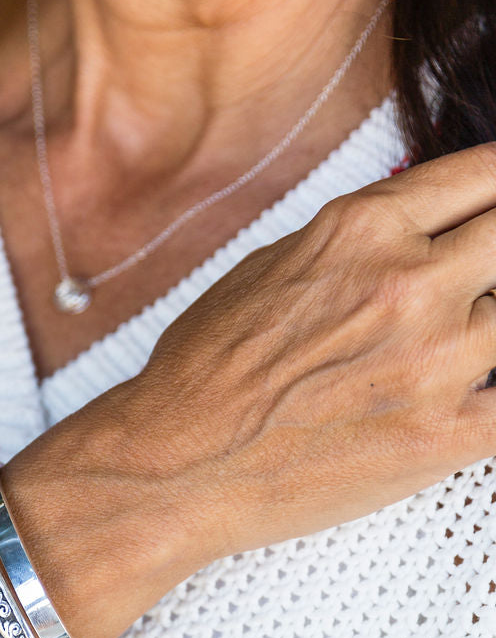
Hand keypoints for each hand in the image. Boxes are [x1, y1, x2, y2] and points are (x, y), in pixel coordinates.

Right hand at [2, 145, 495, 637]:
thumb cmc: (203, 373)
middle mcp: (408, 283)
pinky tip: (477, 401)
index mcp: (364, 228)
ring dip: (488, 332)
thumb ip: (356, 242)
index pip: (483, 175)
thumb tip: (411, 229)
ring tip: (449, 352)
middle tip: (475, 285)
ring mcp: (434, 361)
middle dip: (495, 258)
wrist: (174, 462)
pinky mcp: (442, 437)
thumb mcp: (271, 265)